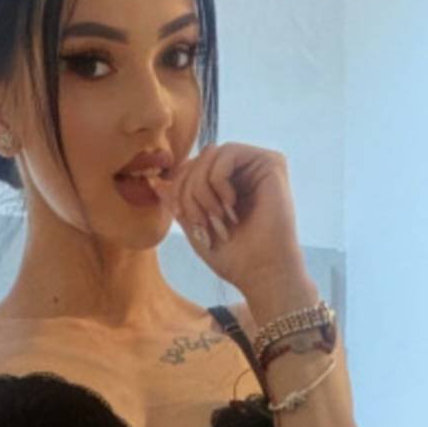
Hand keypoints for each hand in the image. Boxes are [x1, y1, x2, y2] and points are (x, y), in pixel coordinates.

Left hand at [154, 144, 302, 292]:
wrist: (263, 274)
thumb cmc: (235, 259)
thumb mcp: (196, 229)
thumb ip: (179, 203)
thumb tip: (156, 182)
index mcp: (229, 184)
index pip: (192, 167)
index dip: (178, 188)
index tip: (183, 218)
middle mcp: (245, 170)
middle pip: (198, 159)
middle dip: (189, 191)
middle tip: (201, 222)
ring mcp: (258, 165)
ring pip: (210, 153)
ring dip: (202, 189)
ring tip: (216, 217)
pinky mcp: (271, 163)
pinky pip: (228, 152)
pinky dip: (218, 180)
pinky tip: (230, 205)